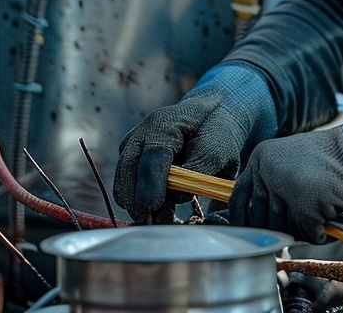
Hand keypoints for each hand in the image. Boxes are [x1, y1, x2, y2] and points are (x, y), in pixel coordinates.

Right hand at [114, 64, 275, 222]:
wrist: (210, 118)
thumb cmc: (216, 135)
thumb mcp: (218, 151)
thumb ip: (198, 171)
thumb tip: (176, 195)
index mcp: (164, 124)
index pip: (151, 157)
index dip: (151, 184)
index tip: (155, 206)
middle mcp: (140, 135)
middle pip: (127, 174)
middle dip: (140, 202)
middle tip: (158, 224)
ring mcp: (131, 149)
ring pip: (124, 186)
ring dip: (140, 205)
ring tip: (164, 219)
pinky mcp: (130, 163)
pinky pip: (128, 189)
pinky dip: (141, 203)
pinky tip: (160, 212)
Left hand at [229, 125, 342, 242]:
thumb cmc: (332, 159)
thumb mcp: (292, 162)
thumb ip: (273, 185)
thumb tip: (259, 223)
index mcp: (262, 157)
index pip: (239, 198)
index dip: (242, 221)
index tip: (248, 234)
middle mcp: (268, 170)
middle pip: (261, 220)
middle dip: (278, 229)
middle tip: (297, 224)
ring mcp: (286, 188)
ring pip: (284, 229)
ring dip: (301, 230)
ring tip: (318, 214)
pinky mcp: (306, 205)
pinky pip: (307, 235)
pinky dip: (320, 234)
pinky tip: (328, 221)